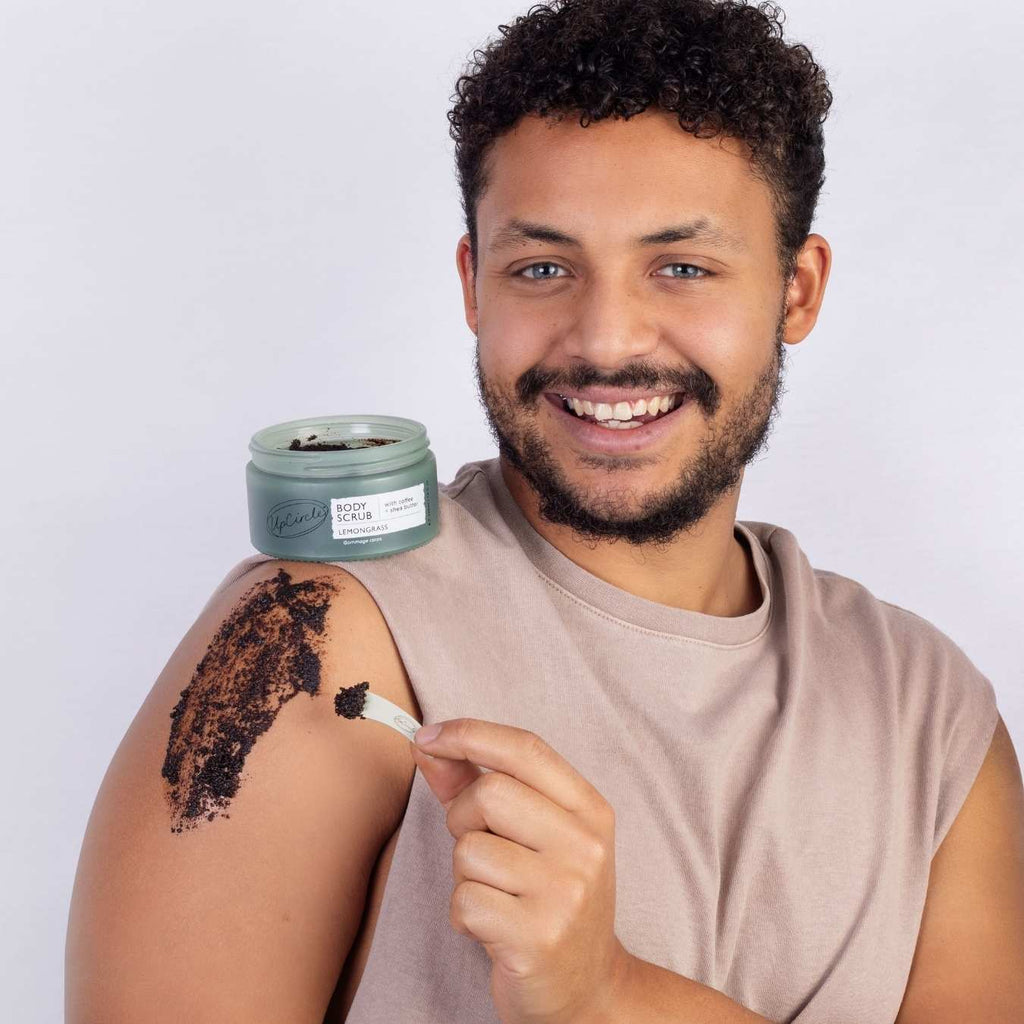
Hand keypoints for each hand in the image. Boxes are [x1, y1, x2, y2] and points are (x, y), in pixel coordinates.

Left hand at [410, 718, 630, 1023]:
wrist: (588, 988)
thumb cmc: (548, 898)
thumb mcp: (529, 834)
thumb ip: (474, 784)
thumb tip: (425, 743)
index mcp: (590, 810)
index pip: (525, 749)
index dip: (469, 734)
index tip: (427, 735)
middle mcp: (585, 845)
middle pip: (489, 793)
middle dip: (464, 818)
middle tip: (483, 850)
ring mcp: (565, 893)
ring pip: (469, 849)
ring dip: (465, 874)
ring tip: (497, 895)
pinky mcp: (537, 938)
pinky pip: (464, 901)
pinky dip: (463, 914)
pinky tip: (493, 927)